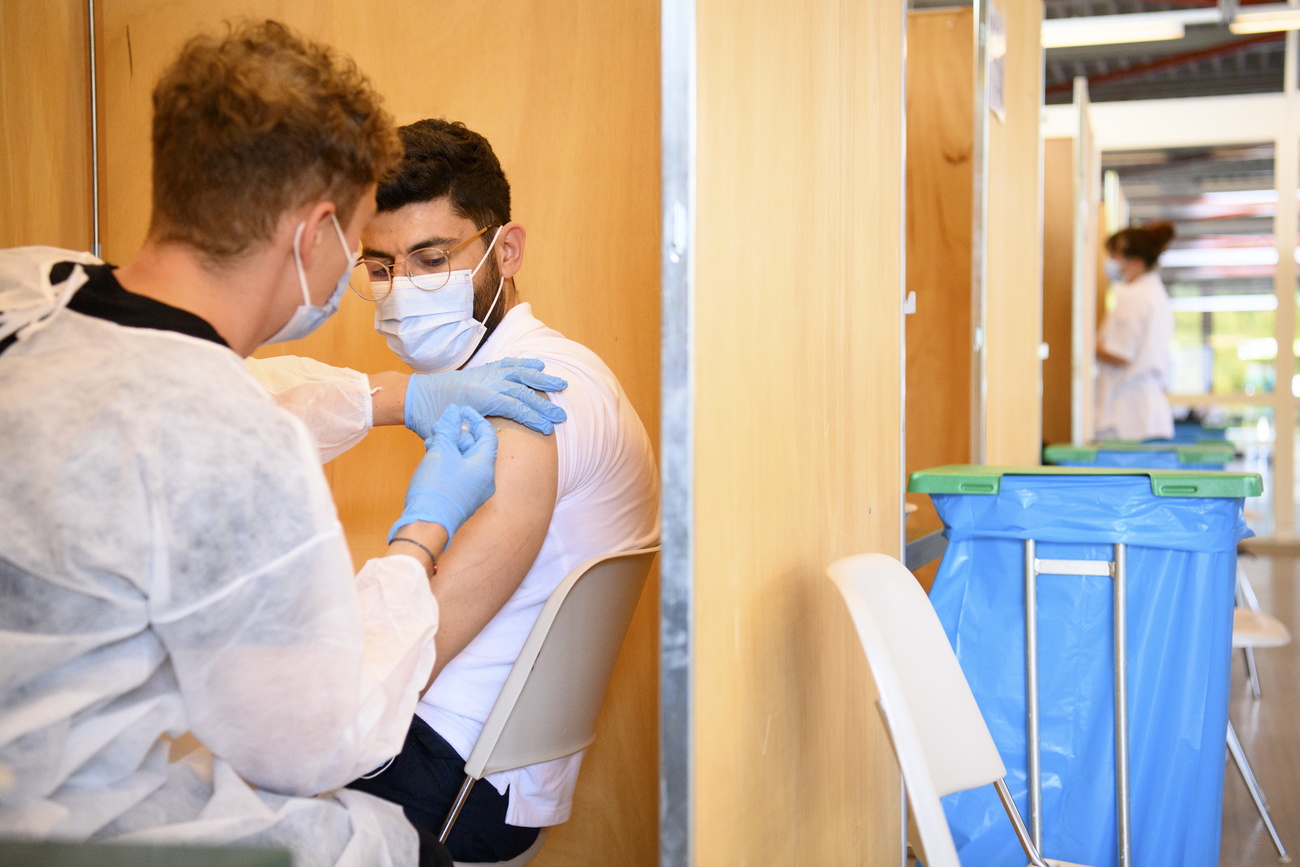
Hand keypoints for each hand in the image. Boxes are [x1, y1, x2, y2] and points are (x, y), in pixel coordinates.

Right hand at [391, 405, 498, 541]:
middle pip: (476, 448)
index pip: (488, 436)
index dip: (476, 419)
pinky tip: (432, 456)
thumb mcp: (441, 451)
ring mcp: (475, 492)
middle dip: (458, 433)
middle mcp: (485, 480)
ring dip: (450, 447)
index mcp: (485, 467)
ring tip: (432, 440)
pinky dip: (449, 461)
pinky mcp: (463, 500)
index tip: (462, 410)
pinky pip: (460, 474)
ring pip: (466, 461)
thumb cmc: (435, 488)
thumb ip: (448, 430)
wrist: (425, 525)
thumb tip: (453, 413)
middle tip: (442, 425)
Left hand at [406, 358, 567, 436]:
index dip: (534, 419)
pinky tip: (538, 366)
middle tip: (562, 416)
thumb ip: (472, 435)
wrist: (413, 397)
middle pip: (523, 391)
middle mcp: (486, 382)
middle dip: (544, 405)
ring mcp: (484, 374)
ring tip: (561, 384)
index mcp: (480, 397)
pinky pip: (507, 365)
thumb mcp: (451, 432)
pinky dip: (524, 365)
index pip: (515, 407)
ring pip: (519, 374)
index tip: (549, 429)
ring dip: (541, 380)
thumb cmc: (430, 419)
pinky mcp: (482, 371)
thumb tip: (489, 443)